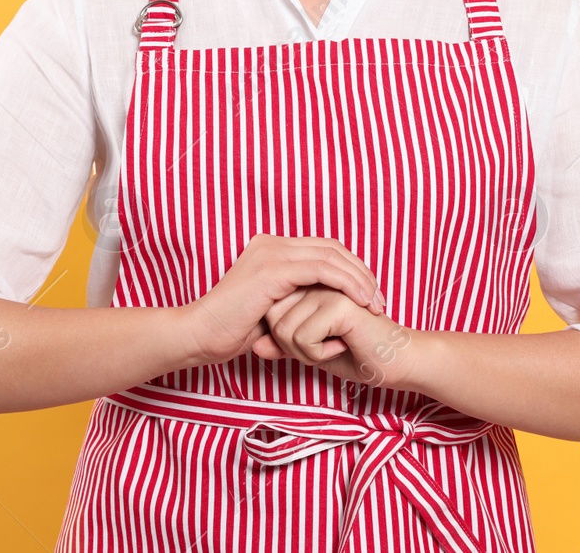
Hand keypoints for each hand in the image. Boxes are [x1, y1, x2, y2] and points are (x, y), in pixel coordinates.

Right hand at [182, 235, 386, 366]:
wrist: (199, 335)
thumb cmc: (231, 331)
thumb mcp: (272, 313)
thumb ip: (295, 304)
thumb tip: (324, 313)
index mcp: (272, 249)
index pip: (324, 250)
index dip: (351, 271)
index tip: (370, 298)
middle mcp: (273, 243)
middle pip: (333, 249)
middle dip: (362, 274)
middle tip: (380, 301)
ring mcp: (272, 252)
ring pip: (332, 256)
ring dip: (360, 279)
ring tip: (376, 304)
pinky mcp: (273, 268)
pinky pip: (322, 269)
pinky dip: (347, 284)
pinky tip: (361, 302)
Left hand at [253, 285, 418, 390]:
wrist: (395, 363)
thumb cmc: (356, 355)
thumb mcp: (310, 352)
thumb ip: (282, 346)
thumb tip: (254, 347)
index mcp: (308, 285)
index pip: (270, 313)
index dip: (285, 340)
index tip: (316, 343)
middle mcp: (315, 280)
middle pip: (272, 320)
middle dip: (293, 347)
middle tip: (326, 347)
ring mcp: (327, 287)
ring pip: (283, 329)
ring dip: (307, 353)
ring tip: (335, 345)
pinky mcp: (338, 301)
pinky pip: (302, 336)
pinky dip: (318, 355)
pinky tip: (342, 346)